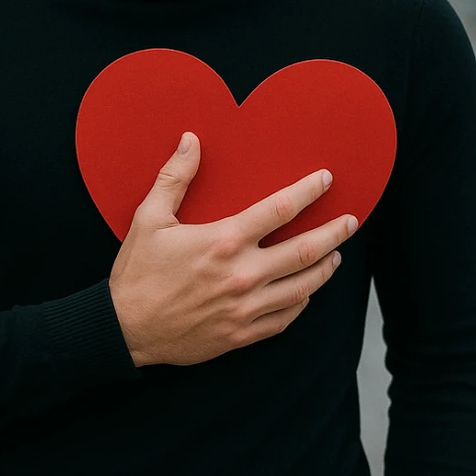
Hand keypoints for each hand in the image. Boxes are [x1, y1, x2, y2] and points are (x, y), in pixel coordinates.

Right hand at [108, 132, 357, 366]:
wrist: (125, 330)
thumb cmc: (137, 273)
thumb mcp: (149, 219)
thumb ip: (174, 178)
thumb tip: (191, 140)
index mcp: (223, 241)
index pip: (280, 209)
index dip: (308, 191)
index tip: (326, 179)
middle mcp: (242, 275)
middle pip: (306, 250)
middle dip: (335, 232)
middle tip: (350, 221)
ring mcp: (245, 308)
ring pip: (303, 287)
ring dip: (325, 268)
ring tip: (335, 255)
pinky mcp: (242, 334)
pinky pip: (285, 318)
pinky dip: (301, 302)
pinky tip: (305, 292)